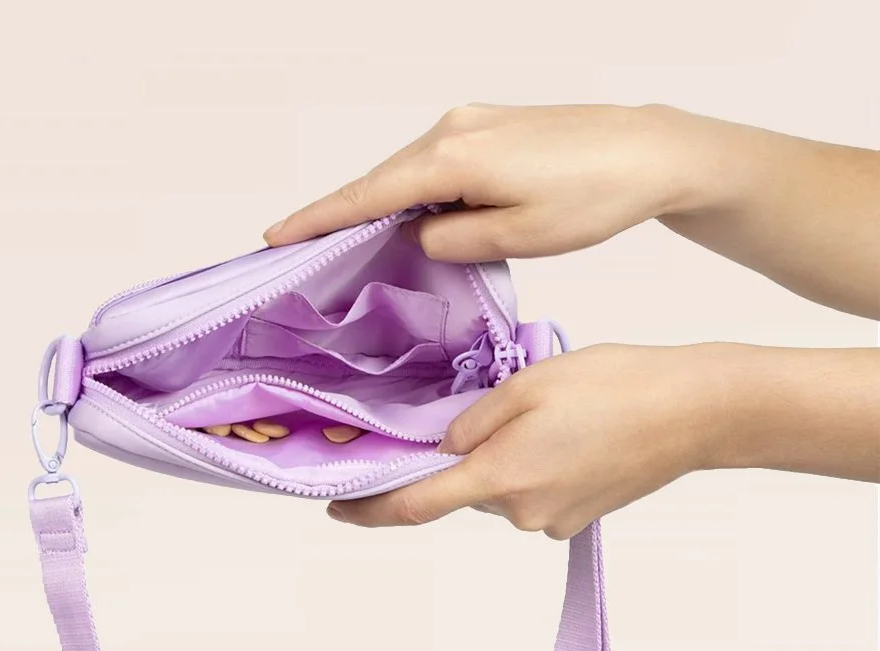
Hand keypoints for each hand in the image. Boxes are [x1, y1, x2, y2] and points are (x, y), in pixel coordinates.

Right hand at [264, 103, 736, 261]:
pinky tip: (416, 216)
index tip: (275, 238)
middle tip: (303, 250)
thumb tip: (417, 236)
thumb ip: (450, 241)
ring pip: (409, 171)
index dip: (317, 220)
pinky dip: (417, 189)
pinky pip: (434, 160)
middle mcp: (452, 129)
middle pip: (381, 180)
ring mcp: (471, 121)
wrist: (654, 151)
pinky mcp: (491, 124)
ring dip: (386, 204)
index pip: (366, 196)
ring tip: (357, 243)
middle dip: (343, 214)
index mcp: (452, 159)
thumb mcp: (517, 238)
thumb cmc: (595, 197)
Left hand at [325, 343, 734, 538]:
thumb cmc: (616, 387)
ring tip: (548, 411)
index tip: (334, 507)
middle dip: (460, 454)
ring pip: (498, 485)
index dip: (367, 509)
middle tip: (496, 407)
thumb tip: (441, 446)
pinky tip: (568, 430)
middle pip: (461, 486)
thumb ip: (470, 420)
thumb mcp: (526, 385)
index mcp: (499, 477)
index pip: (413, 506)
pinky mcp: (579, 515)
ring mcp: (553, 518)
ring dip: (502, 454)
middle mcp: (521, 511)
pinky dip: (534, 462)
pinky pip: (533, 489)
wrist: (698, 412)